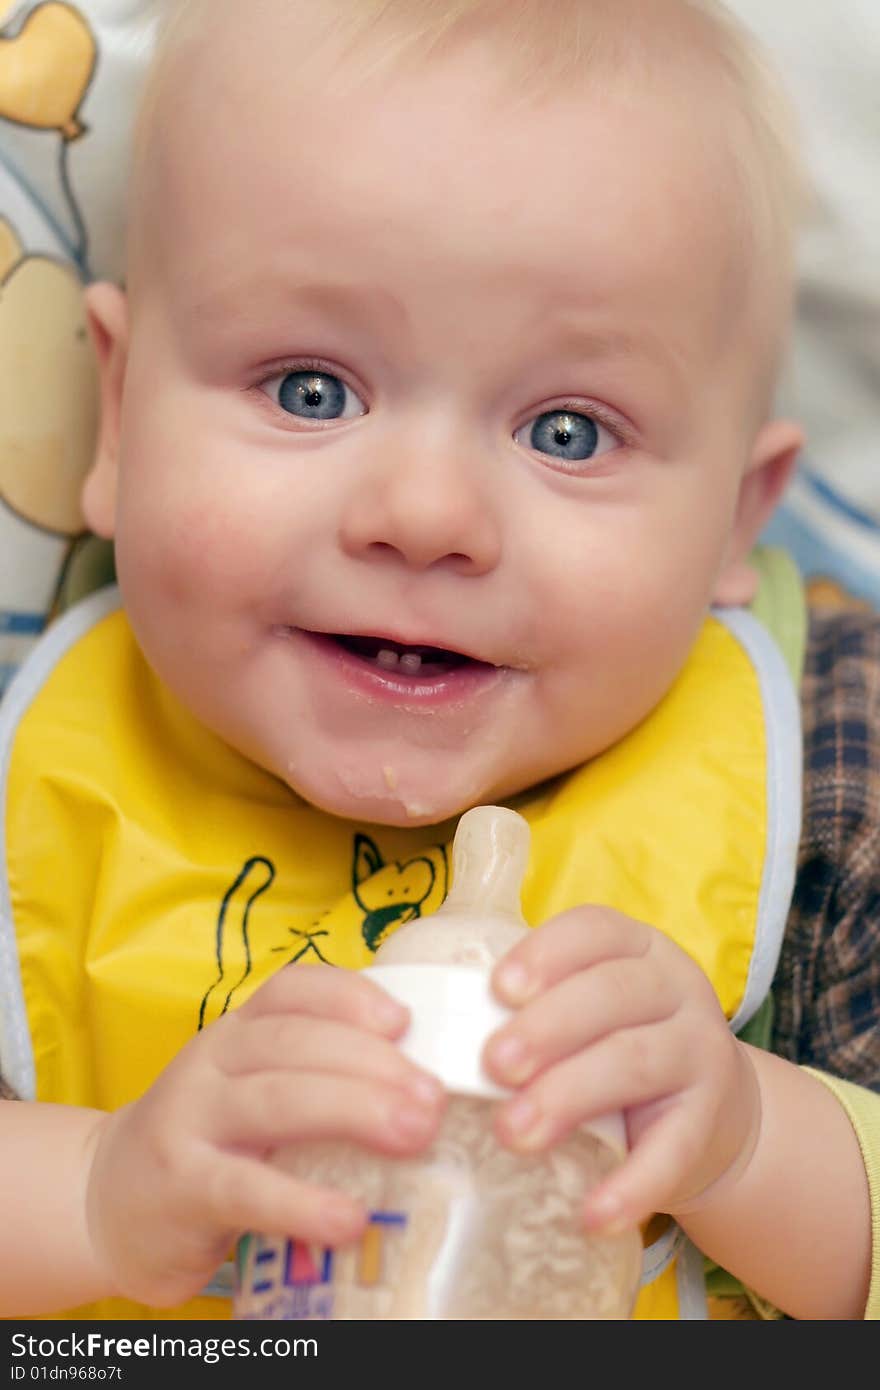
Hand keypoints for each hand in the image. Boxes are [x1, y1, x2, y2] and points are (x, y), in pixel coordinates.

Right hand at [82, 965, 444, 1305]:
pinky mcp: (182, 1188)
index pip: (292, 990)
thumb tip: (421, 1079)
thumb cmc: (211, 1141)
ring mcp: (191, 1121)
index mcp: (237, 1031)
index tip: (404, 1020)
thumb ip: (317, 1076)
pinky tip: (348, 1218)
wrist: (111, 1201)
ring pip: (277, 1100)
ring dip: (353, 1111)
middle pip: (296, 1042)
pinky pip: (246, 1188)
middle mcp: (212, 1062)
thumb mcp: (253, 1088)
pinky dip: (301, 1202)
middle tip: (432, 1099)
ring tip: (413, 1135)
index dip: (349, 996)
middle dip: (373, 1064)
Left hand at [482, 907, 759, 1232]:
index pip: (595, 930)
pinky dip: (630, 1186)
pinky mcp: (710, 1122)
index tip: (497, 988)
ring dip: (570, 1096)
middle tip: (492, 1066)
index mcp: (637, 948)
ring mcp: (700, 1052)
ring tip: (514, 1133)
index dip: (547, 953)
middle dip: (546, 1028)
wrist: (713, 1111)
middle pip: (613, 994)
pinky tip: (590, 1215)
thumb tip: (433, 1030)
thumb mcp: (589, 1008)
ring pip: (636, 1062)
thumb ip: (531, 1006)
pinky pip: (672, 1152)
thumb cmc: (616, 1045)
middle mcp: (676, 988)